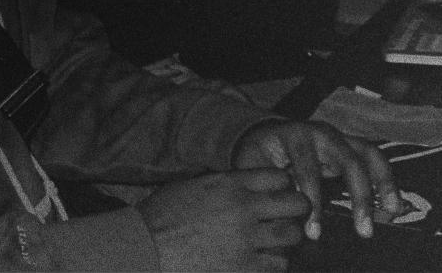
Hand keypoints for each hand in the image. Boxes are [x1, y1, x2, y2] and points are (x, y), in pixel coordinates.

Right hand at [137, 169, 308, 271]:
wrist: (145, 247)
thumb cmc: (161, 215)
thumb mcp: (191, 186)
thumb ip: (223, 184)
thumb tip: (244, 185)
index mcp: (229, 184)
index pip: (279, 178)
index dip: (283, 187)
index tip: (278, 195)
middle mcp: (243, 208)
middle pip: (296, 204)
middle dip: (296, 211)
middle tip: (287, 218)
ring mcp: (246, 239)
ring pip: (292, 236)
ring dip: (286, 239)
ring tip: (275, 242)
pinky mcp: (244, 267)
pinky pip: (279, 264)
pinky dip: (274, 263)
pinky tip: (261, 260)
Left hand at [234, 120, 399, 240]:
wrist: (265, 135)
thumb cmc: (259, 156)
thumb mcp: (253, 169)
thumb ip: (268, 190)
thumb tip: (286, 222)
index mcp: (293, 136)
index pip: (307, 170)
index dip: (313, 203)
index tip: (314, 232)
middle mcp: (321, 132)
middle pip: (348, 159)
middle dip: (359, 196)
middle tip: (364, 229)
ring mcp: (340, 136)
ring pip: (369, 153)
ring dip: (383, 183)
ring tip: (392, 212)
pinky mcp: (351, 144)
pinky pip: (375, 158)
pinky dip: (386, 180)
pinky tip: (393, 204)